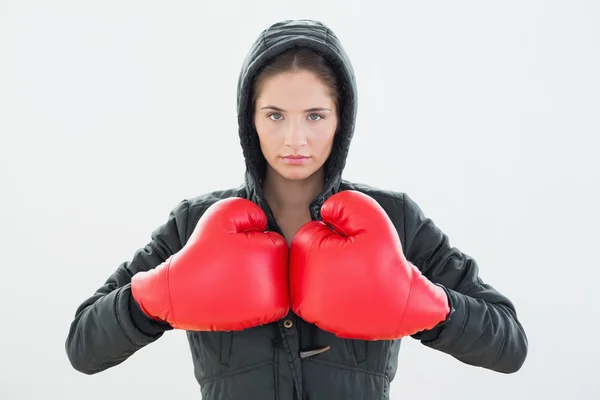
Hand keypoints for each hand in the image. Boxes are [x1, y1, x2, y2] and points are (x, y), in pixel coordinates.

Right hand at [131, 197, 288, 330]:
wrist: (177, 293)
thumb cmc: (199, 253)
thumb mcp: (220, 216)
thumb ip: (248, 210)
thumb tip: (264, 224)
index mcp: (272, 251)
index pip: (274, 241)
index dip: (250, 241)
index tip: (231, 249)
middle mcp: (278, 280)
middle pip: (277, 263)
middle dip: (256, 260)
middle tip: (228, 264)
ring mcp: (270, 303)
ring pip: (271, 283)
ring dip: (254, 280)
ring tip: (229, 279)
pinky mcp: (261, 319)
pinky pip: (264, 303)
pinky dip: (250, 298)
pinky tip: (230, 294)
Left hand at [289, 190, 449, 339]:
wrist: (406, 306)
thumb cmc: (389, 263)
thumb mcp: (373, 220)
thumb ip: (345, 203)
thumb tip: (325, 210)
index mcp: (311, 259)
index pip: (310, 232)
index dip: (336, 234)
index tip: (354, 246)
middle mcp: (302, 289)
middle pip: (306, 253)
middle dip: (328, 251)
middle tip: (356, 262)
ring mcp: (309, 309)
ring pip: (310, 273)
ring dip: (328, 270)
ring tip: (355, 277)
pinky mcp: (317, 321)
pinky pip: (317, 294)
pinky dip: (331, 290)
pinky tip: (352, 292)